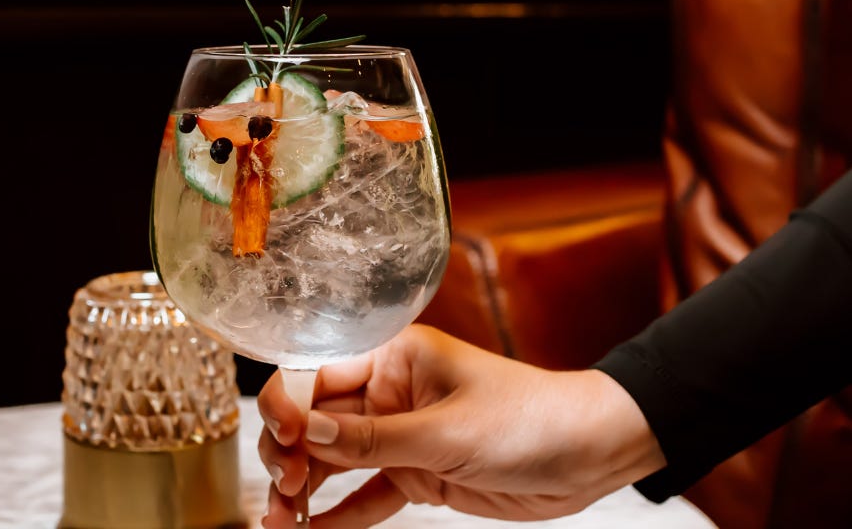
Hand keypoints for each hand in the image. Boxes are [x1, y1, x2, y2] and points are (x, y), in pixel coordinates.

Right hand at [257, 324, 665, 527]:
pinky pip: (366, 493)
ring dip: (305, 489)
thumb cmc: (531, 417)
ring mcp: (400, 434)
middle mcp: (388, 392)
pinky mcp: (415, 472)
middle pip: (315, 419)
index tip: (283, 437)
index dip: (289, 402)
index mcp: (393, 357)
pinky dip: (339, 512)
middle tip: (287, 486)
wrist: (589, 454)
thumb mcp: (449, 430)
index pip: (318, 372)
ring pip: (334, 459)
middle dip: (290, 451)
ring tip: (281, 522)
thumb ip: (375, 438)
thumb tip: (309, 433)